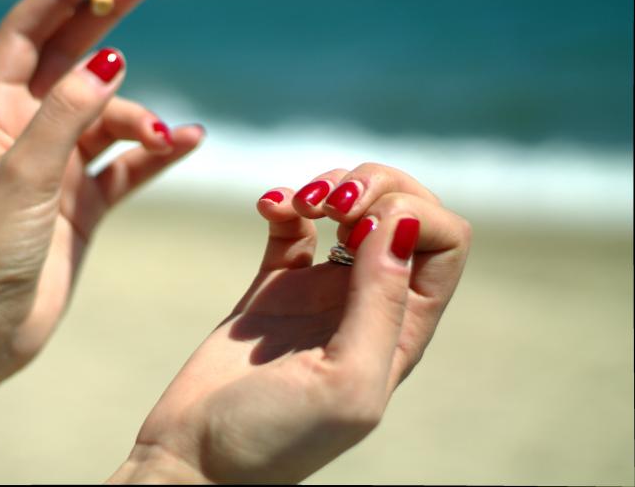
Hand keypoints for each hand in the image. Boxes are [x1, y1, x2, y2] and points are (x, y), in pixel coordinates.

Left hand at [0, 0, 203, 374]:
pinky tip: (186, 143)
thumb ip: (67, 114)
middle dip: (110, 18)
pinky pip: (127, 163)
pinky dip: (156, 151)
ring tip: (162, 135)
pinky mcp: (83, 203)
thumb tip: (111, 59)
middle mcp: (24, 130)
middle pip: (72, 57)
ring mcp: (56, 166)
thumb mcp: (24, 174)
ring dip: (140, 116)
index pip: (28, 32)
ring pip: (108, 115)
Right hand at [110, 163, 469, 483]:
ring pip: (352, 207)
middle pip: (403, 211)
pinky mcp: (273, 282)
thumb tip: (400, 221)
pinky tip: (267, 206)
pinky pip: (292, 223)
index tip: (358, 231)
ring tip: (296, 204)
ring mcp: (321, 290)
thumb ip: (380, 301)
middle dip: (373, 187)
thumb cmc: (275, 437)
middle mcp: (370, 303)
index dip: (415, 215)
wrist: (197, 454)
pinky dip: (283, 201)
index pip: (446, 242)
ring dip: (329, 187)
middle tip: (330, 206)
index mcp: (402, 329)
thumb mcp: (347, 381)